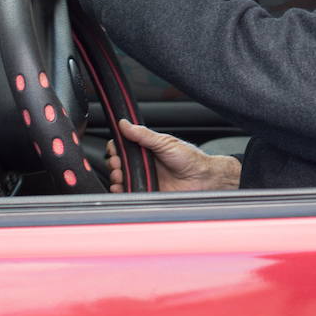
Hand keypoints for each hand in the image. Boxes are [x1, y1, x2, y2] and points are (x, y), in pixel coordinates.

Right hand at [106, 119, 241, 192]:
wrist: (202, 178)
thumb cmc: (189, 158)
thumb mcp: (165, 142)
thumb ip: (144, 135)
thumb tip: (125, 123)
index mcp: (146, 149)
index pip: (123, 147)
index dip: (115, 149)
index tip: (115, 150)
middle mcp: (142, 163)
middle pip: (118, 163)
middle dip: (113, 163)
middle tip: (118, 163)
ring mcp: (143, 177)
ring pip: (120, 178)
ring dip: (115, 177)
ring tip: (120, 175)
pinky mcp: (146, 191)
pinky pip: (128, 192)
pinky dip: (121, 190)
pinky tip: (120, 187)